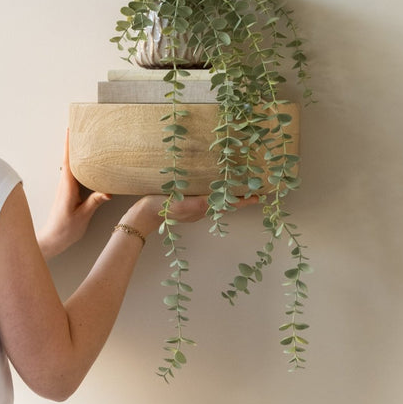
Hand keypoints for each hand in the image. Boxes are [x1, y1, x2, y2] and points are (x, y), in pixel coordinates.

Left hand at [37, 131, 111, 258]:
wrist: (51, 241)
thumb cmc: (65, 230)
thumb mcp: (83, 216)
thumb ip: (94, 202)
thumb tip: (108, 191)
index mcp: (67, 187)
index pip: (68, 161)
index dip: (68, 145)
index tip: (70, 129)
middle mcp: (64, 184)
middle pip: (68, 159)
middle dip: (73, 143)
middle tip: (81, 128)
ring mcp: (65, 188)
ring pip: (70, 166)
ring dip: (75, 153)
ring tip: (85, 140)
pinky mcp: (67, 193)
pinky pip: (73, 174)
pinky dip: (78, 165)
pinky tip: (86, 163)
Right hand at [118, 192, 258, 237]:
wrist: (143, 215)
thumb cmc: (162, 208)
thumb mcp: (181, 205)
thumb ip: (198, 204)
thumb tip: (213, 202)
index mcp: (203, 207)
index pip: (229, 203)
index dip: (244, 200)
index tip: (259, 196)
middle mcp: (202, 209)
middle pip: (226, 203)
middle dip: (240, 197)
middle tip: (255, 191)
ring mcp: (195, 208)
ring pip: (217, 202)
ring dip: (229, 196)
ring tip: (240, 188)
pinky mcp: (187, 204)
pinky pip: (206, 199)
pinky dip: (215, 194)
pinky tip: (215, 188)